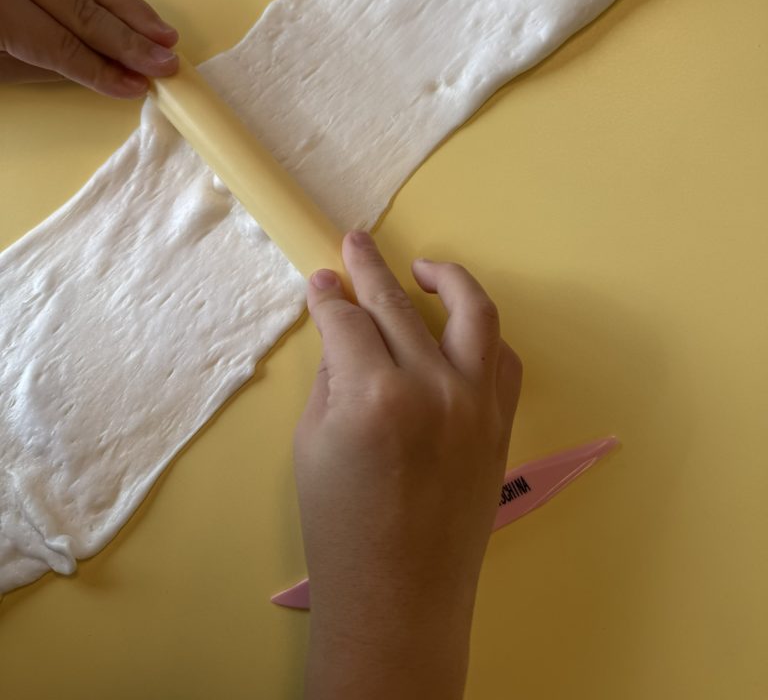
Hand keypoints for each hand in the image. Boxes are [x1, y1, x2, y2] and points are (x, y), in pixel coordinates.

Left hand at [0, 0, 177, 96]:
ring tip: (167, 39)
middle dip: (128, 42)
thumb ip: (47, 65)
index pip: (58, 44)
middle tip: (166, 65)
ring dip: (134, 14)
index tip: (136, 88)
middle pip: (80, 10)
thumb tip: (109, 74)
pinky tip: (140, 15)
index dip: (100, 70)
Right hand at [295, 231, 521, 699]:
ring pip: (474, 313)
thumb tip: (340, 324)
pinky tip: (456, 329)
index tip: (323, 276)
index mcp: (374, 397)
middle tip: (356, 243)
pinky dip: (481, 335)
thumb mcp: (313, 443)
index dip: (331, 295)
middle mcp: (434, 389)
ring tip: (423, 269)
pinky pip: (503, 359)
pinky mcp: (503, 423)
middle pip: (401, 305)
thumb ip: (333, 374)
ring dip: (448, 279)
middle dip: (372, 268)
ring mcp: (478, 404)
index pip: (348, 321)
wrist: (400, 595)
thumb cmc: (341, 527)